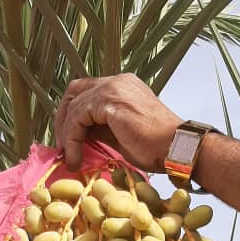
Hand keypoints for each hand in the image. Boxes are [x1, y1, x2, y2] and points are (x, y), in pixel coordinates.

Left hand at [55, 74, 181, 171]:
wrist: (177, 149)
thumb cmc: (157, 148)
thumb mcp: (122, 135)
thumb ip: (101, 129)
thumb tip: (80, 136)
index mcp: (123, 86)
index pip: (87, 92)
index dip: (72, 116)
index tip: (69, 141)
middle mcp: (117, 82)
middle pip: (75, 91)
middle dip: (63, 120)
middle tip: (62, 147)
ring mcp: (114, 88)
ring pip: (74, 106)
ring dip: (67, 134)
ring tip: (70, 158)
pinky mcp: (110, 102)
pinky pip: (78, 118)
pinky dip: (72, 139)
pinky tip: (76, 158)